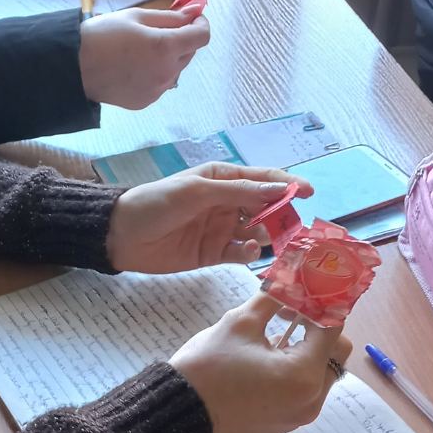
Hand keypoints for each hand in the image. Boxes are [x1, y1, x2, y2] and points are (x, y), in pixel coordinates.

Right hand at [79, 7, 209, 109]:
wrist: (73, 68)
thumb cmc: (102, 36)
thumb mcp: (136, 17)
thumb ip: (170, 17)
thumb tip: (194, 13)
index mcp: (165, 47)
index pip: (202, 36)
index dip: (200, 24)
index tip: (192, 18)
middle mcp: (166, 72)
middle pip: (189, 52)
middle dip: (181, 39)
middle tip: (158, 31)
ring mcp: (157, 90)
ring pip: (175, 69)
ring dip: (168, 58)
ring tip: (140, 51)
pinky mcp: (147, 101)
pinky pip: (161, 83)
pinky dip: (155, 73)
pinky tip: (133, 67)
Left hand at [106, 162, 312, 273]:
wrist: (123, 235)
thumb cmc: (158, 203)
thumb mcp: (199, 191)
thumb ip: (240, 192)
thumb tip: (281, 188)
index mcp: (224, 179)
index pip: (263, 179)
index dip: (288, 183)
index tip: (310, 192)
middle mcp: (228, 202)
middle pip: (266, 207)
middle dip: (282, 214)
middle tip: (293, 226)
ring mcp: (222, 229)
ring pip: (258, 231)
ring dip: (268, 235)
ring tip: (272, 240)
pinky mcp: (215, 253)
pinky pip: (242, 253)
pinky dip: (250, 253)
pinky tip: (249, 252)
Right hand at [172, 294, 347, 432]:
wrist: (179, 410)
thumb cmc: (209, 364)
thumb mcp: (242, 322)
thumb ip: (274, 297)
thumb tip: (290, 278)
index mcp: (304, 374)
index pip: (332, 328)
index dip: (319, 304)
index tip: (303, 292)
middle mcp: (311, 400)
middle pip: (335, 354)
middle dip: (318, 329)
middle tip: (290, 314)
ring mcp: (300, 416)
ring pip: (322, 374)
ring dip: (308, 351)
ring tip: (277, 337)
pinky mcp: (286, 424)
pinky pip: (305, 392)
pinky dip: (297, 373)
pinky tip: (269, 360)